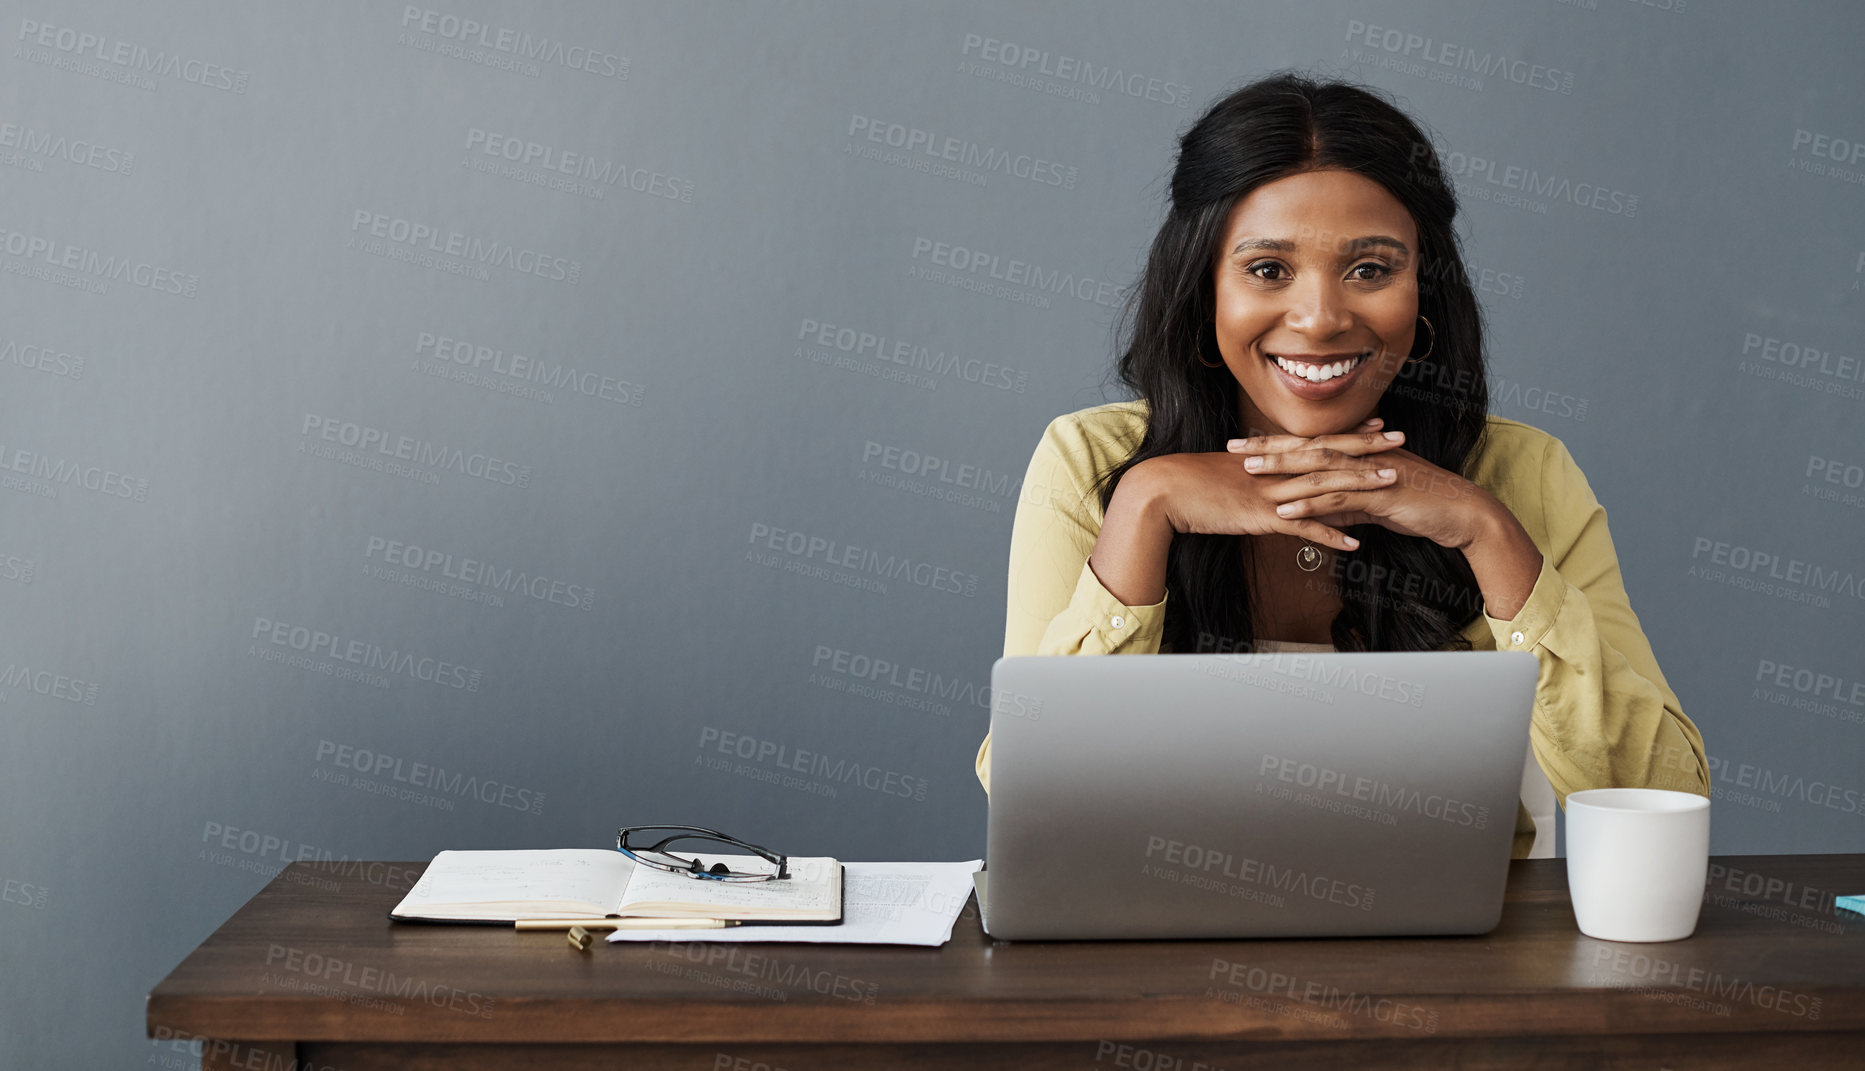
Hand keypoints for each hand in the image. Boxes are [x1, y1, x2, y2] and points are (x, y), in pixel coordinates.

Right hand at [1144, 417, 1407, 551]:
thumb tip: (1263, 476)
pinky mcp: (1260, 518)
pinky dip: (1330, 534)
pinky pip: (1303, 527)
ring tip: (1394, 484)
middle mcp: (1273, 469)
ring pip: (1323, 485)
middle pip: (1328, 454)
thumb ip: (1249, 474)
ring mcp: (1269, 492)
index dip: (1348, 435)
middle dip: (1367, 448)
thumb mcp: (1224, 473)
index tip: (1377, 428)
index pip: (1315, 441)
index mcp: (1267, 457)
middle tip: (1401, 441)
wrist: (1160, 491)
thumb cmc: (1186, 483)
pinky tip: (1356, 544)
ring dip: (1360, 484)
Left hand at [1228, 417, 1494, 549]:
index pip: (1310, 443)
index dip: (1276, 442)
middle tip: (1232, 448)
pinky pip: (1340, 498)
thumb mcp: (1377, 505)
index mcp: (1359, 453)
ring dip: (1282, 470)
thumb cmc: (1422, 507)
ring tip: (1249, 473)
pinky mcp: (1381, 494)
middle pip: (1307, 446)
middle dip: (1268, 447)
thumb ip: (1349, 506)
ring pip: (1319, 468)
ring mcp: (1371, 472)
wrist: (1462, 513)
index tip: (1244, 443)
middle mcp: (1362, 455)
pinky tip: (1284, 511)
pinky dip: (1310, 505)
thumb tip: (1325, 515)